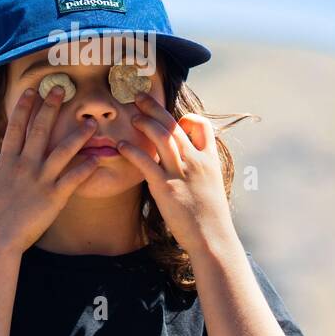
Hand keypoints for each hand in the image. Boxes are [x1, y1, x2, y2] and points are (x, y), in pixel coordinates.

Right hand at [0, 84, 100, 254]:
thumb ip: (6, 171)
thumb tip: (9, 160)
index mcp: (7, 162)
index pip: (16, 127)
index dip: (24, 107)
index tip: (32, 90)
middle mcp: (24, 165)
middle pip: (39, 130)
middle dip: (50, 107)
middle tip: (60, 89)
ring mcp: (39, 180)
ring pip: (62, 150)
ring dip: (78, 135)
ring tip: (91, 123)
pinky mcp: (53, 196)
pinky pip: (74, 178)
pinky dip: (87, 167)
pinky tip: (98, 159)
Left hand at [114, 91, 235, 254]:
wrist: (213, 238)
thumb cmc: (210, 217)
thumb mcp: (212, 187)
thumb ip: (200, 171)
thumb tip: (186, 164)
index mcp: (209, 159)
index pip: (201, 125)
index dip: (186, 118)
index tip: (173, 120)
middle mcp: (195, 161)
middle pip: (174, 124)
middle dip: (155, 108)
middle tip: (139, 97)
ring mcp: (180, 172)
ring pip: (161, 136)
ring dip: (144, 122)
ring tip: (132, 116)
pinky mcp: (165, 187)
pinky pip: (146, 162)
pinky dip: (132, 150)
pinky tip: (121, 145)